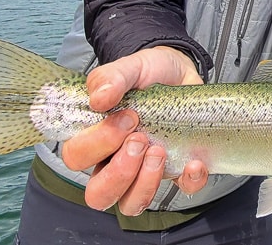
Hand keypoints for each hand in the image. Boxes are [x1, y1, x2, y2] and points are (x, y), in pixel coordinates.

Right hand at [60, 45, 207, 215]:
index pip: (77, 158)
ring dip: (145, 184)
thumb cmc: (147, 74)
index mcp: (95, 138)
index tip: (126, 118)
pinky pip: (182, 191)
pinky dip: (189, 182)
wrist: (179, 72)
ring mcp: (145, 171)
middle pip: (99, 194)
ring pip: (131, 204)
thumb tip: (99, 98)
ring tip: (160, 151)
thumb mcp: (129, 68)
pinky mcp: (177, 171)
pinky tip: (194, 162)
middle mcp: (114, 161)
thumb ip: (109, 78)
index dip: (97, 144)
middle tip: (140, 140)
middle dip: (119, 173)